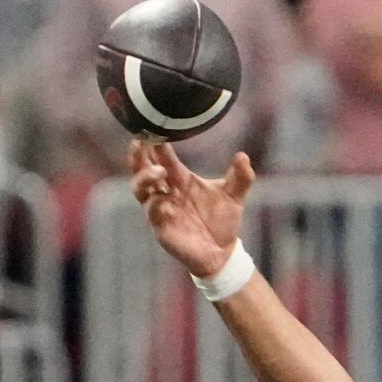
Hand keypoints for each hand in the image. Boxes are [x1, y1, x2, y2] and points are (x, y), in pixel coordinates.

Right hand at [127, 141, 255, 278]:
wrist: (224, 252)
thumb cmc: (223, 221)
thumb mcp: (235, 196)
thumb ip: (241, 177)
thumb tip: (243, 156)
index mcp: (180, 178)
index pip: (163, 157)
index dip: (157, 144)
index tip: (155, 128)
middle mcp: (166, 191)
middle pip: (142, 170)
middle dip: (138, 156)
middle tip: (140, 141)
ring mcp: (161, 210)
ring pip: (141, 190)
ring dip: (145, 178)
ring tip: (159, 171)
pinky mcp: (162, 229)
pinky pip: (152, 215)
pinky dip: (156, 206)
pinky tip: (163, 201)